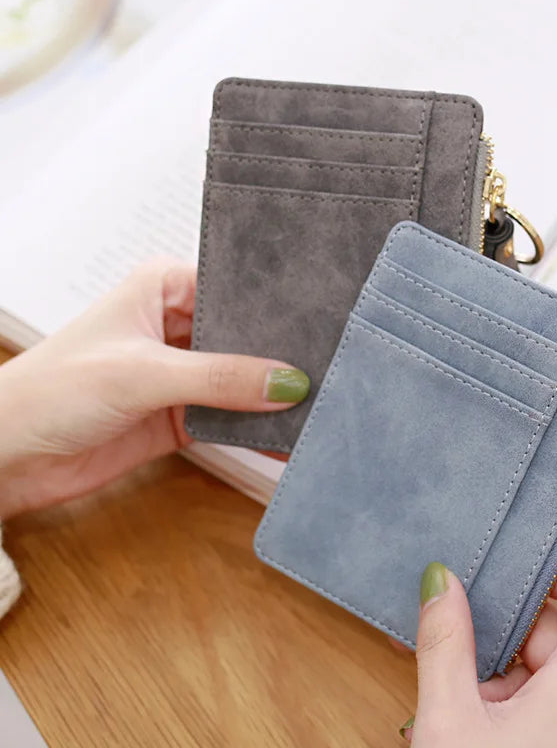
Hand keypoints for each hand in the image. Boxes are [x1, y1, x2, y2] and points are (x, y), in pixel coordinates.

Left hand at [0, 259, 309, 517]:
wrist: (8, 458)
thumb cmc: (49, 391)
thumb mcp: (141, 374)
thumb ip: (219, 377)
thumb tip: (287, 382)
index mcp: (162, 289)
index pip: (235, 289)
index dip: (276, 307)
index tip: (322, 324)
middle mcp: (175, 327)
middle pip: (246, 337)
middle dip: (281, 356)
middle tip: (333, 368)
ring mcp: (181, 374)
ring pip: (243, 381)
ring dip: (272, 397)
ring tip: (322, 404)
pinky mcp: (181, 416)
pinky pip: (231, 419)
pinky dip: (257, 431)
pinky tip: (288, 439)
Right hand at [403, 551, 556, 747]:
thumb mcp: (451, 721)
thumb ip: (445, 638)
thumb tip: (439, 578)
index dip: (549, 565)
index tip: (504, 572)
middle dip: (513, 640)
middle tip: (462, 660)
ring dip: (519, 680)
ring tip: (472, 712)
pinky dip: (540, 711)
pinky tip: (496, 738)